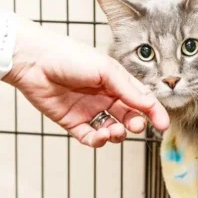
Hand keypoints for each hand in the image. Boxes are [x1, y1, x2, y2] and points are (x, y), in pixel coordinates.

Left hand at [4, 22, 169, 146]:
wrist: (34, 62)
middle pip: (127, 116)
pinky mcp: (72, 122)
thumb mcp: (105, 69)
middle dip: (134, 124)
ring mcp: (88, 110)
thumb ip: (127, 88)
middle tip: (134, 126)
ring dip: (117, 134)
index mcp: (115, 81)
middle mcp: (104, 97)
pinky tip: (100, 136)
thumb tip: (149, 105)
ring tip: (113, 131)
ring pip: (111, 129)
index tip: (163, 125)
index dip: (153, 112)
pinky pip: (90, 137)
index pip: (139, 99)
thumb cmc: (69, 57)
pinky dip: (98, 140)